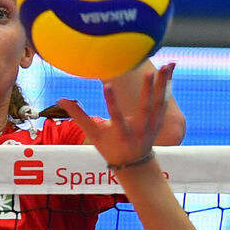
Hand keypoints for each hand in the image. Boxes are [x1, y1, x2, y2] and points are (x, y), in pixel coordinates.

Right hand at [58, 63, 173, 167]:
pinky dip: (167, 86)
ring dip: (163, 83)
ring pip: (159, 102)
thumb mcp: (93, 135)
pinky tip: (169, 70)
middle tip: (149, 72)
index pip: (115, 116)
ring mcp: (152, 126)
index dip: (110, 101)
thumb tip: (60, 99)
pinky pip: (164, 101)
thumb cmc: (109, 147)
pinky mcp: (159, 121)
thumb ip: (78, 116)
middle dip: (147, 91)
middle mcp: (139, 130)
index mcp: (121, 134)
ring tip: (166, 65)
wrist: (135, 164)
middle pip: (145, 108)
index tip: (106, 84)